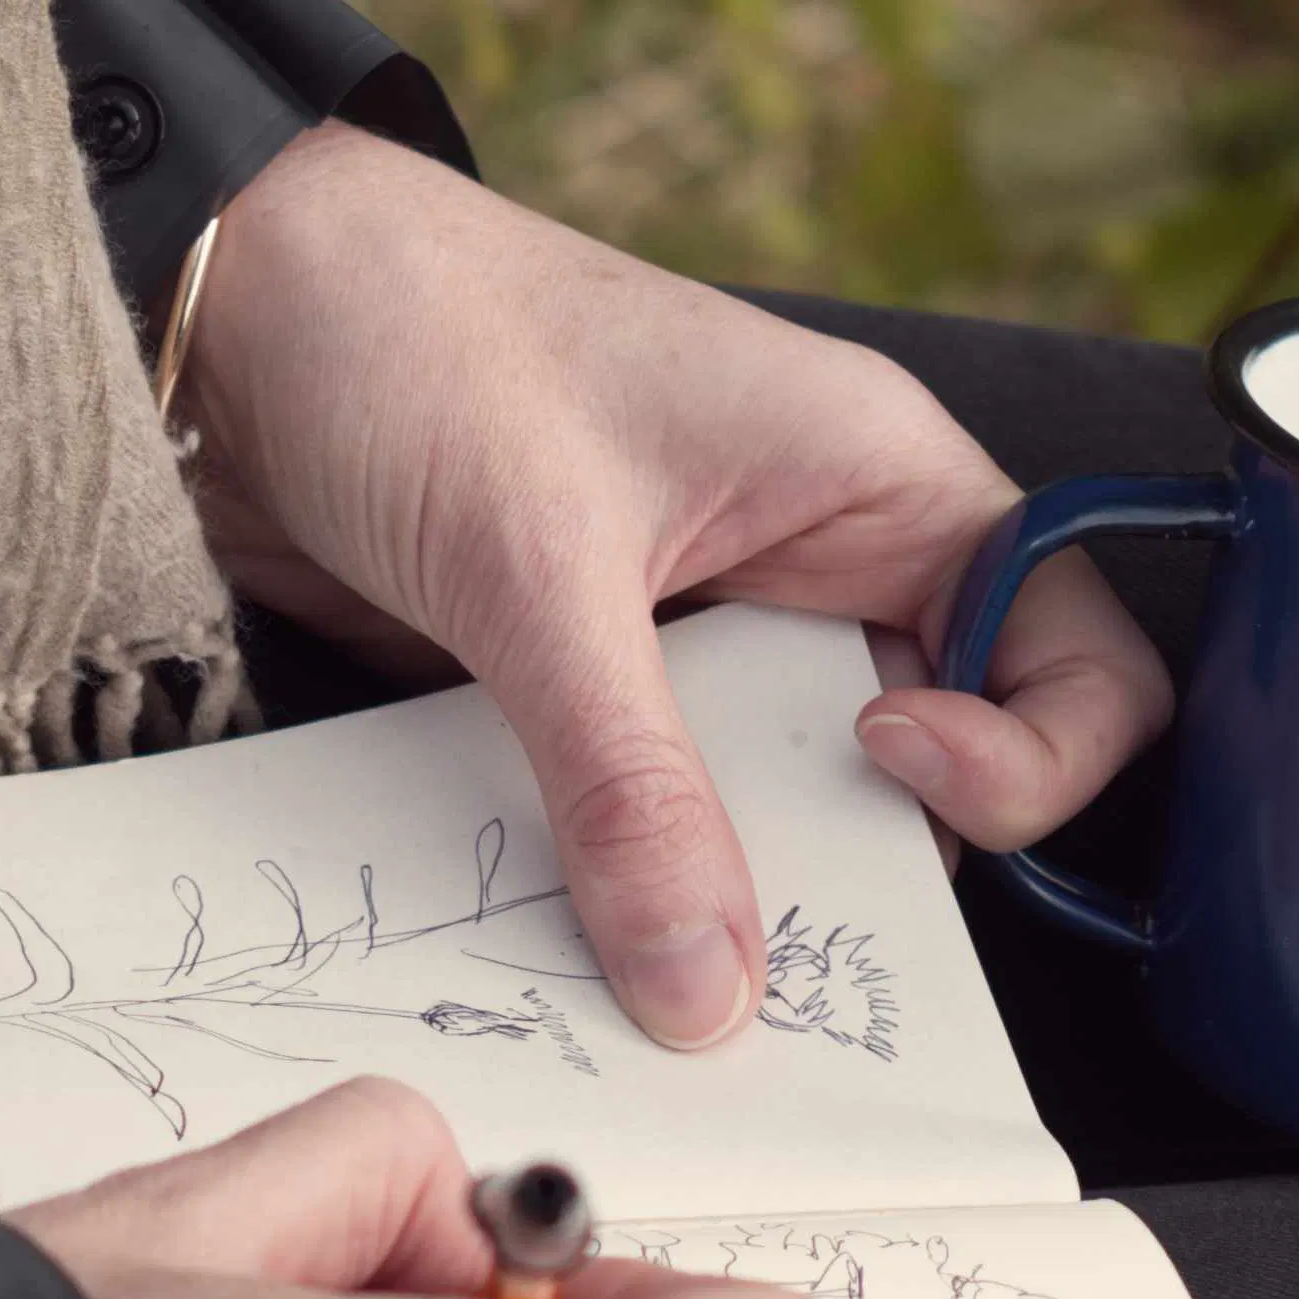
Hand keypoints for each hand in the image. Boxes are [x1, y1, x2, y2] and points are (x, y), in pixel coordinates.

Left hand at [182, 124, 1172, 1046]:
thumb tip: (707, 989)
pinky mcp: (604, 689)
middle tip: (770, 934)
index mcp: (882, 479)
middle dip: (875, 870)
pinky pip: (665, 821)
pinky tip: (574, 922)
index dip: (1028, 749)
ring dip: (740, 895)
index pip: (1078, 649)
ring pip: (796, 814)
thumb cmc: (411, 335)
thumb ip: (629, 790)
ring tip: (659, 954)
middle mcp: (825, 562)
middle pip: (947, 765)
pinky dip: (633, 884)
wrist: (219, 308)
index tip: (886, 768)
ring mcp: (714, 632)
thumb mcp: (538, 570)